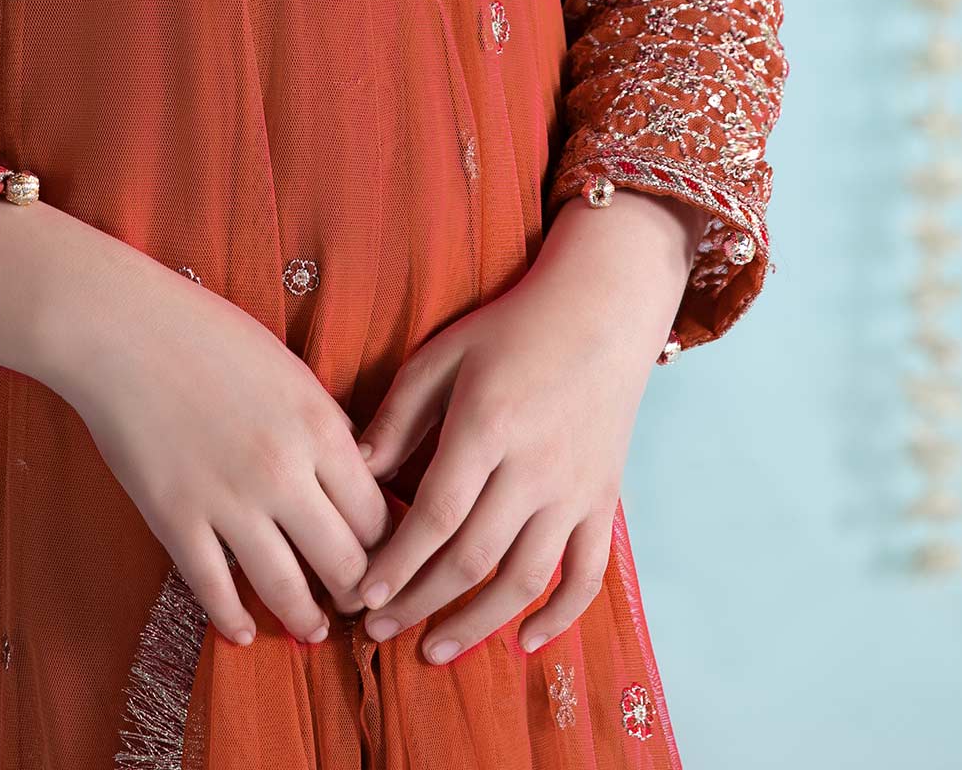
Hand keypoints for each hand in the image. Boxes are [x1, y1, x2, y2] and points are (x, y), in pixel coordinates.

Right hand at [49, 247, 394, 650]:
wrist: (120, 327)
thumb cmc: (205, 333)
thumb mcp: (288, 367)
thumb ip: (324, 423)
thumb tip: (357, 471)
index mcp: (317, 426)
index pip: (376, 515)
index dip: (387, 547)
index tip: (385, 561)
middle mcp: (282, 472)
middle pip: (344, 562)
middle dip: (357, 592)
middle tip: (356, 604)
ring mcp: (227, 500)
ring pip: (287, 591)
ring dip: (306, 621)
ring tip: (313, 631)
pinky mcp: (175, 519)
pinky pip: (214, 592)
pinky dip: (233, 622)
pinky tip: (243, 632)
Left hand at [333, 206, 680, 665]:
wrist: (601, 311)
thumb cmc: (511, 329)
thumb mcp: (443, 356)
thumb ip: (398, 415)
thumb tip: (357, 474)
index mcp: (487, 426)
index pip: (436, 516)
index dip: (397, 564)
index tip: (363, 598)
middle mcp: (534, 467)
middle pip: (473, 556)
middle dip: (420, 602)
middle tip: (379, 631)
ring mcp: (575, 489)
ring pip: (526, 578)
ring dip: (477, 623)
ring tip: (434, 650)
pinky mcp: (604, 501)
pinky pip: (587, 574)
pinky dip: (561, 617)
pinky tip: (524, 643)